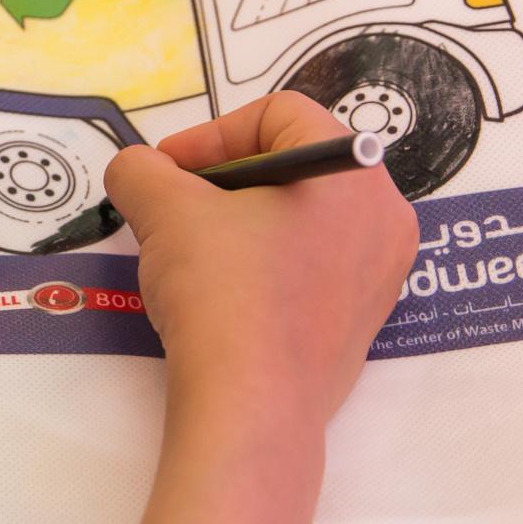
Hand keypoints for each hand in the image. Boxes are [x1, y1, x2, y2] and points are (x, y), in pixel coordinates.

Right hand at [102, 93, 416, 432]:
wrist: (251, 408)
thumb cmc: (223, 292)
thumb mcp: (165, 211)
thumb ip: (142, 170)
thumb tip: (137, 170)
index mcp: (355, 172)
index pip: (280, 115)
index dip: (212, 134)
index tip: (167, 172)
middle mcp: (385, 217)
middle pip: (296, 166)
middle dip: (225, 180)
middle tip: (176, 208)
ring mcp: (380, 276)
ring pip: (303, 220)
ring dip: (242, 223)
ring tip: (193, 254)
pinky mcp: (361, 324)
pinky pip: (312, 270)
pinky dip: (266, 268)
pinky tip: (222, 297)